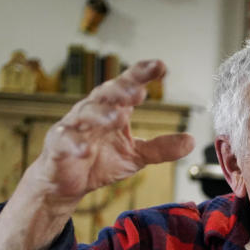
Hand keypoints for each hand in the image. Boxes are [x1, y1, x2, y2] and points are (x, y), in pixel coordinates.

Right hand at [25, 59, 194, 207]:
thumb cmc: (100, 160)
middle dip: (121, 89)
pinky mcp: (58, 146)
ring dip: (102, 115)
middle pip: (106, 94)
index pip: (128, 85)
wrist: (67, 182)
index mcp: (113, 108)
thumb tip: (191, 140)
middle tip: (139, 90)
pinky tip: (85, 148)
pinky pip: (65, 141)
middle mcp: (93, 111)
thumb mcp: (136, 155)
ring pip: (86, 114)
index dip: (142, 74)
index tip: (161, 66)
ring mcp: (74, 127)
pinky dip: (75, 144)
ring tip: (117, 117)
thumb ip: (161, 147)